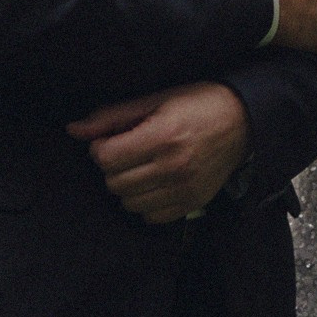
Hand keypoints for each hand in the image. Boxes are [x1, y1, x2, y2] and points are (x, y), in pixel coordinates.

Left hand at [67, 81, 251, 225]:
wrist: (242, 121)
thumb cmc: (197, 104)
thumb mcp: (154, 100)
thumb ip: (111, 117)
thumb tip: (74, 130)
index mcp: (162, 135)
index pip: (106, 158)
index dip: (100, 148)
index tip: (111, 140)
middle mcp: (173, 166)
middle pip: (114, 182)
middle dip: (112, 167)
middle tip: (127, 152)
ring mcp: (184, 188)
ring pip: (128, 202)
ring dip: (127, 186)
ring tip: (141, 167)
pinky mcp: (192, 203)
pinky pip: (150, 217)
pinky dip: (145, 203)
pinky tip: (154, 183)